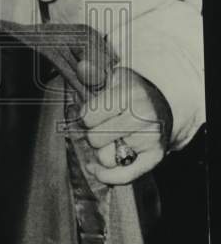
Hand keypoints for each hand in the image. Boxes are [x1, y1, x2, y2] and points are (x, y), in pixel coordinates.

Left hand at [70, 62, 172, 183]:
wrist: (161, 105)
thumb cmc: (131, 93)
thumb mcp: (113, 79)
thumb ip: (93, 76)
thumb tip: (82, 67)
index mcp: (130, 94)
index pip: (87, 117)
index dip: (85, 117)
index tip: (93, 113)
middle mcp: (143, 116)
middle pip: (94, 139)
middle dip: (93, 133)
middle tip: (104, 126)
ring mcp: (150, 138)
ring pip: (106, 158)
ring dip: (103, 151)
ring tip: (112, 139)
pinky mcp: (155, 156)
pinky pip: (124, 176)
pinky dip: (108, 176)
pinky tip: (97, 170)